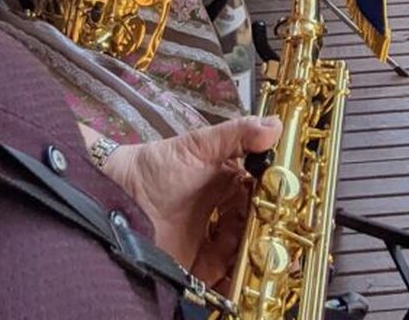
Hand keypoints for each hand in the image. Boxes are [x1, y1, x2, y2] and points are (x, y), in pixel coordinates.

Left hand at [104, 115, 281, 284]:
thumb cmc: (157, 166)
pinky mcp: (199, 266)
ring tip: (262, 258)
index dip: (276, 200)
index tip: (290, 207)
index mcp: (226, 180)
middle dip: (270, 234)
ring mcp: (212, 240)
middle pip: (256, 227)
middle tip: (280, 239)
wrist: (118, 198)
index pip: (261, 192)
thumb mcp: (197, 146)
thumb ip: (236, 135)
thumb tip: (274, 126)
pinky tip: (245, 281)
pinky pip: (226, 279)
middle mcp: (222, 212)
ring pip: (245, 253)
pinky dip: (237, 282)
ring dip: (256, 257)